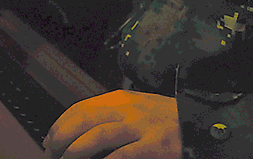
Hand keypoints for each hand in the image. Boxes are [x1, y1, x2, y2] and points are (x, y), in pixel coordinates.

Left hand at [44, 91, 180, 158]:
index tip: (49, 139)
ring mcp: (142, 126)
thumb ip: (111, 116)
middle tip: (52, 152)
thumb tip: (81, 131)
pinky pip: (123, 154)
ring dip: (76, 150)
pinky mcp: (155, 145)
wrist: (203, 125)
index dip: (60, 125)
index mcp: (121, 99)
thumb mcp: (137, 109)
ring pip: (98, 135)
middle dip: (62, 137)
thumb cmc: (168, 120)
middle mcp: (128, 109)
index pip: (80, 108)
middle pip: (83, 119)